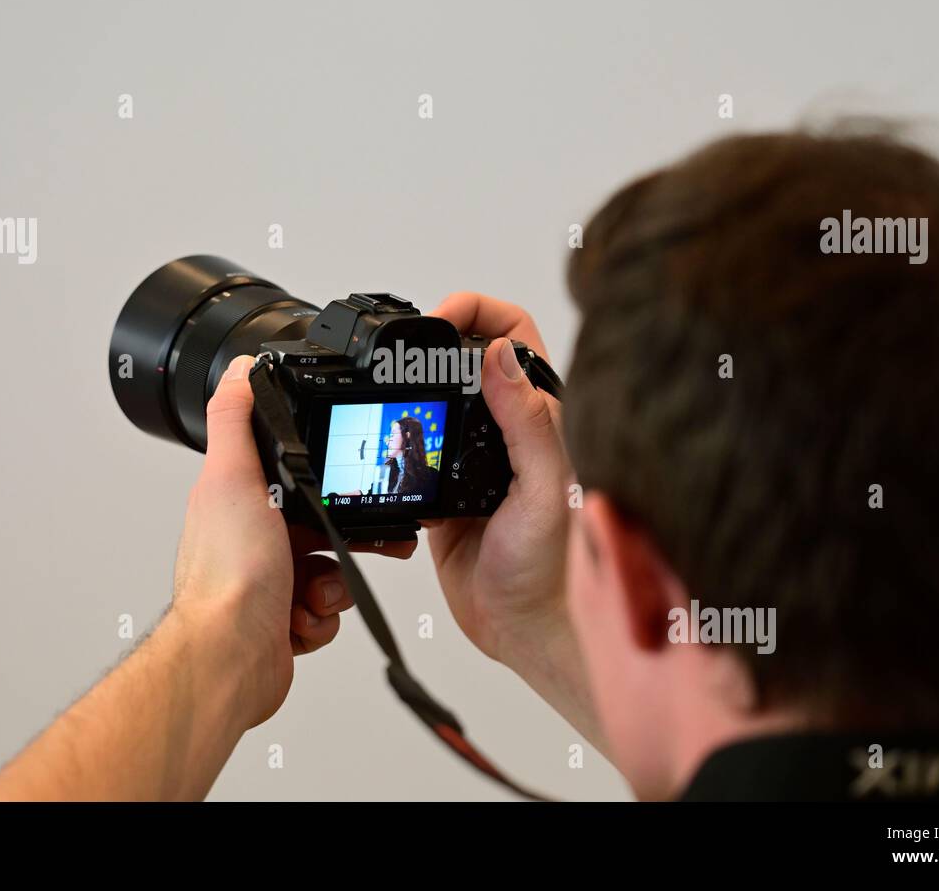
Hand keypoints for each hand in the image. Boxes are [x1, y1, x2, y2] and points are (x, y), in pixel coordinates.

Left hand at [172, 355, 415, 729]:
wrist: (231, 659)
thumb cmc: (226, 579)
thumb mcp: (233, 479)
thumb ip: (236, 420)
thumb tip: (240, 370)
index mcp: (239, 503)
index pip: (295, 477)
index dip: (325, 480)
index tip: (347, 487)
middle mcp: (253, 542)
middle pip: (323, 526)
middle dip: (340, 543)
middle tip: (344, 550)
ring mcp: (268, 584)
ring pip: (331, 571)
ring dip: (331, 585)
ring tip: (310, 592)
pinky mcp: (283, 623)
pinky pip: (326, 611)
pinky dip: (321, 618)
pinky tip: (300, 619)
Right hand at [424, 295, 602, 747]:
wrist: (521, 628)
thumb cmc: (552, 567)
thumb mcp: (544, 488)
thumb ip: (526, 423)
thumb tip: (498, 356)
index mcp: (543, 414)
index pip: (513, 332)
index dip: (478, 310)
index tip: (440, 319)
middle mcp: (509, 428)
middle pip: (467, 354)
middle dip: (434, 340)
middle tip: (403, 353)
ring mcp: (473, 455)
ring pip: (436, 394)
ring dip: (411, 383)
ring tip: (388, 385)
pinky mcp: (442, 485)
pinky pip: (413, 442)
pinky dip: (396, 430)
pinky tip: (386, 434)